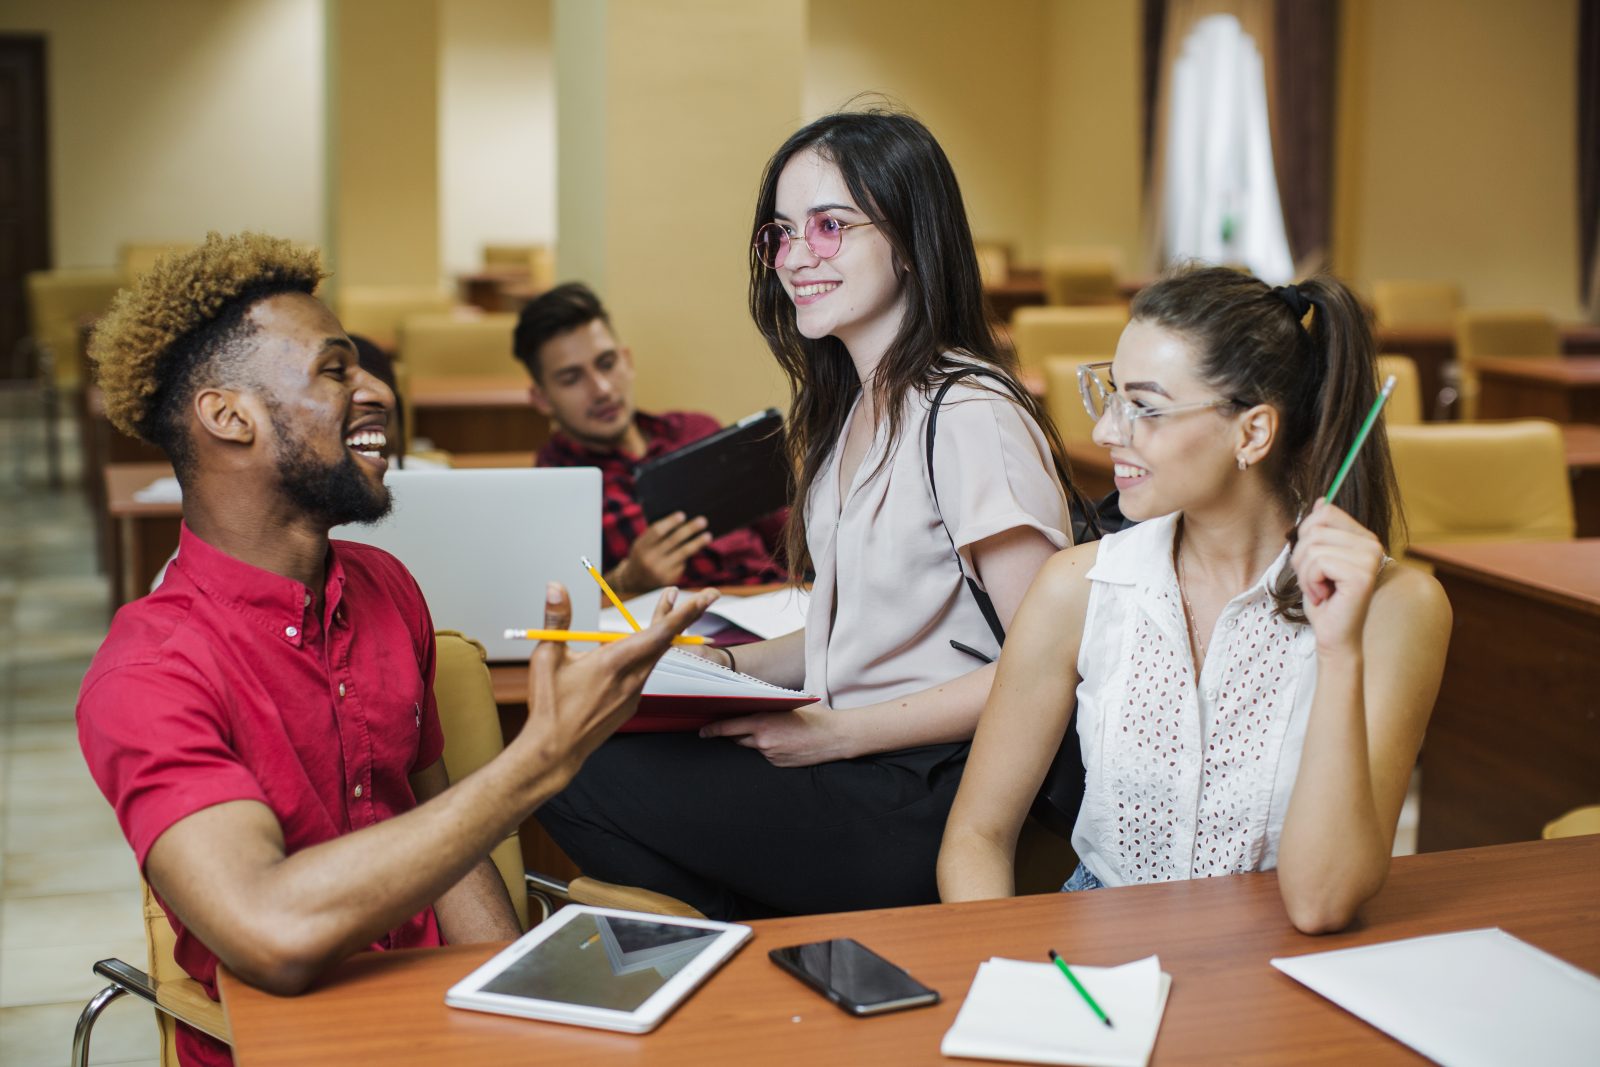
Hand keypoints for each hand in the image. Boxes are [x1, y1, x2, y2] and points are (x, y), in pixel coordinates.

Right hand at [519, 581, 717, 781]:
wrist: (555, 752)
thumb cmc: (548, 705)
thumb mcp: (547, 656)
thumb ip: (557, 619)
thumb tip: (556, 586)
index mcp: (613, 662)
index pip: (660, 632)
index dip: (685, 612)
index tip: (707, 596)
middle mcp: (631, 679)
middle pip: (664, 641)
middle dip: (679, 615)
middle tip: (695, 594)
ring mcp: (634, 695)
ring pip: (653, 657)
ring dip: (660, 634)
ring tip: (665, 610)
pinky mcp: (630, 706)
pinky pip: (641, 675)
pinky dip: (642, 657)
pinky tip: (628, 653)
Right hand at [612, 513, 712, 594]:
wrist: (635, 581)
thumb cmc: (643, 554)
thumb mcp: (642, 544)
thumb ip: (656, 535)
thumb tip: (681, 521)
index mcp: (641, 546)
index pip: (657, 531)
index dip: (670, 522)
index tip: (682, 515)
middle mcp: (650, 559)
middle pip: (673, 541)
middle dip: (689, 530)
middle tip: (702, 521)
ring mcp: (660, 571)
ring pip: (683, 553)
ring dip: (697, 543)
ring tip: (708, 535)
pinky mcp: (670, 579)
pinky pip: (683, 563)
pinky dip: (689, 554)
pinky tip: (696, 546)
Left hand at [697, 703, 850, 766]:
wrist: (835, 737)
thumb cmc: (815, 716)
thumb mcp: (788, 705)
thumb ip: (767, 707)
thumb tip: (751, 704)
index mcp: (762, 723)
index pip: (728, 728)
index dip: (712, 730)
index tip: (703, 731)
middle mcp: (763, 741)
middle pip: (737, 738)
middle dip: (735, 733)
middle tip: (735, 726)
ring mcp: (770, 755)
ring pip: (752, 747)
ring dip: (755, 740)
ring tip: (772, 732)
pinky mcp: (778, 764)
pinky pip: (765, 756)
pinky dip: (768, 748)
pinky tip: (783, 742)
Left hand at [1290, 500, 1384, 654]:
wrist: (1334, 635)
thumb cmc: (1324, 599)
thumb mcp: (1315, 559)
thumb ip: (1320, 531)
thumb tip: (1321, 500)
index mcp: (1363, 537)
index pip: (1326, 511)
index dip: (1306, 535)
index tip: (1312, 562)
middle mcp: (1372, 544)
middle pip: (1314, 528)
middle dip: (1301, 557)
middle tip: (1314, 580)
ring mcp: (1370, 558)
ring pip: (1312, 546)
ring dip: (1304, 573)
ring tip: (1319, 589)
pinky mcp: (1362, 574)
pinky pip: (1318, 562)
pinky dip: (1310, 582)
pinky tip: (1324, 596)